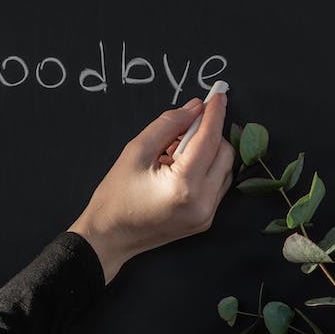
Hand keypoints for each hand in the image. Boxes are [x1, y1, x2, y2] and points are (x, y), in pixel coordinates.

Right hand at [68, 94, 233, 282]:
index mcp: (184, 186)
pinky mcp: (205, 220)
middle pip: (224, 153)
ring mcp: (206, 215)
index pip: (208, 140)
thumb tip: (195, 107)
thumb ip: (168, 125)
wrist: (109, 239)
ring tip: (174, 151)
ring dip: (208, 151)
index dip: (214, 113)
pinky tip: (179, 166)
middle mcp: (202, 203)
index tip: (218, 94)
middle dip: (209, 134)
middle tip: (182, 127)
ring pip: (225, 169)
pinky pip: (217, 184)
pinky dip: (205, 168)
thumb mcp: (136, 152)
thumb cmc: (115, 197)